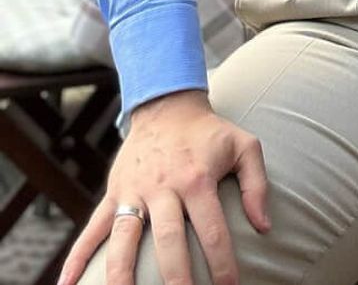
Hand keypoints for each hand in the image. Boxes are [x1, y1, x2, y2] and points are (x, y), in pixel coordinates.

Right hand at [59, 90, 268, 284]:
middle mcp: (164, 187)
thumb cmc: (210, 133)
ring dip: (122, 274)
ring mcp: (134, 191)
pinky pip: (92, 228)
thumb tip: (264, 227)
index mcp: (197, 178)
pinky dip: (78, 257)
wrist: (168, 105)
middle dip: (175, 276)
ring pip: (124, 239)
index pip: (212, 229)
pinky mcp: (114, 192)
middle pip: (167, 239)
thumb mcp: (244, 146)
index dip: (221, 263)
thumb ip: (257, 185)